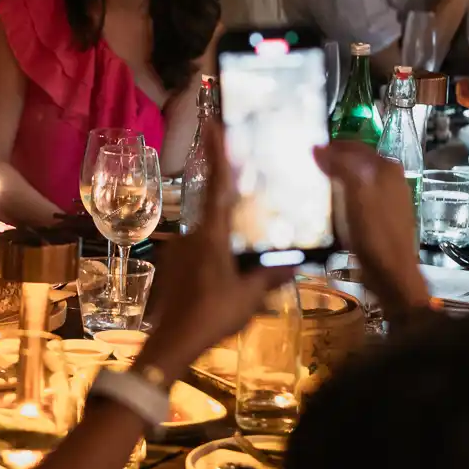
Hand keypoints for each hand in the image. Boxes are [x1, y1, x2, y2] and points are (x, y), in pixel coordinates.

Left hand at [140, 137, 291, 381]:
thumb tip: (296, 263)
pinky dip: (216, 259)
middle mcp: (192, 236)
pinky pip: (201, 254)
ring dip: (227, 244)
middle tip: (253, 212)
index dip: (219, 154)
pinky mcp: (173, 267)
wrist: (172, 344)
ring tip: (244, 265)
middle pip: (218, 213)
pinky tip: (227, 279)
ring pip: (210, 238)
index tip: (215, 125)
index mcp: (211, 236)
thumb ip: (270, 277)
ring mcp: (180, 251)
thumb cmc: (212, 316)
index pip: (218, 186)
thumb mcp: (248, 298)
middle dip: (235, 212)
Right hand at [314, 143, 429, 318]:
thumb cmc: (374, 233)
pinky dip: (342, 197)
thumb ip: (340, 165)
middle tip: (305, 167)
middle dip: (332, 161)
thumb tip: (318, 148)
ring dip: (336, 180)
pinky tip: (328, 207)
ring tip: (311, 185)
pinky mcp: (382, 217)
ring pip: (357, 180)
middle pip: (356, 162)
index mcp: (386, 168)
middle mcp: (390, 178)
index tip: (305, 150)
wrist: (391, 274)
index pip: (353, 146)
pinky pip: (358, 198)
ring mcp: (388, 199)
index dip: (330, 146)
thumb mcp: (356, 193)